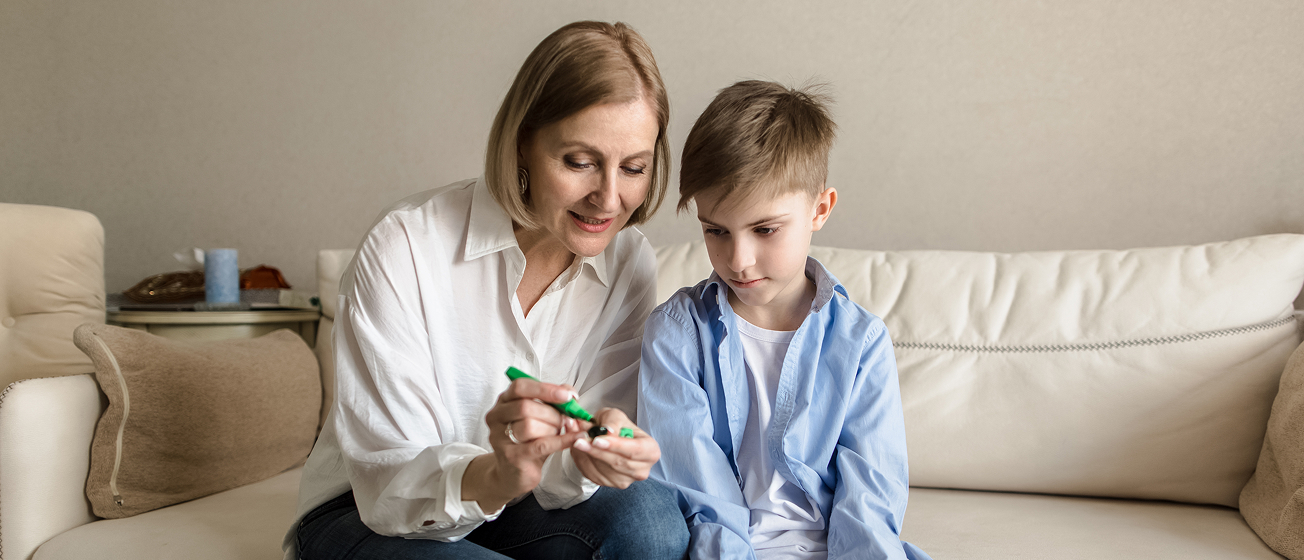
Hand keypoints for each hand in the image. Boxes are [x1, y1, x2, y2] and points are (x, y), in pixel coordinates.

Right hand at [464, 377, 584, 509]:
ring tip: (559, 432)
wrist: (515, 473)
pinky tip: (574, 439)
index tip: (566, 395)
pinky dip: (561, 440)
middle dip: (552, 413)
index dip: (544, 389)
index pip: (520, 387)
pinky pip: (540, 445)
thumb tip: (569, 392)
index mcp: (504, 401)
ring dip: (552, 428)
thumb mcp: (541, 417)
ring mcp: (500, 437)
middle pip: (525, 407)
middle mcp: (497, 417)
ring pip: (530, 425)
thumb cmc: (529, 441)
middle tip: (565, 420)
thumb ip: (553, 401)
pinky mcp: (511, 456)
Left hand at [571, 408, 660, 488]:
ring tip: (576, 440)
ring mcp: (626, 480)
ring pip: (603, 470)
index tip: (597, 439)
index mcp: (651, 451)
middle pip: (618, 463)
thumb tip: (608, 432)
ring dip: (587, 456)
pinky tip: (579, 450)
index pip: (634, 450)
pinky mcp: (610, 485)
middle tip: (579, 440)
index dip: (616, 446)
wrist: (610, 437)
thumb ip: (612, 422)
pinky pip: (594, 475)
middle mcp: (641, 470)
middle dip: (596, 451)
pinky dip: (583, 462)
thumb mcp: (616, 415)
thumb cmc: (617, 425)